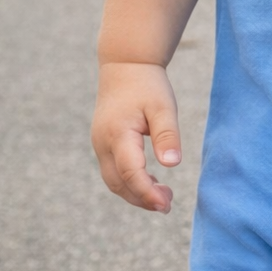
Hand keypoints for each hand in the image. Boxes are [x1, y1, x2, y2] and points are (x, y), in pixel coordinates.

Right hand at [90, 62, 181, 212]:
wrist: (125, 65)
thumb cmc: (147, 85)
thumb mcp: (163, 107)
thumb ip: (167, 135)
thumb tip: (172, 165)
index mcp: (118, 134)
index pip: (130, 173)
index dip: (147, 192)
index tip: (165, 204)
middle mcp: (102, 143)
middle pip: (118, 184)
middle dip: (141, 199)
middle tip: (168, 205)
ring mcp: (100, 145)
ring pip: (114, 181)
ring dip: (136, 193)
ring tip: (164, 196)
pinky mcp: (103, 144)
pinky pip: (114, 171)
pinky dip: (131, 182)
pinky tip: (152, 182)